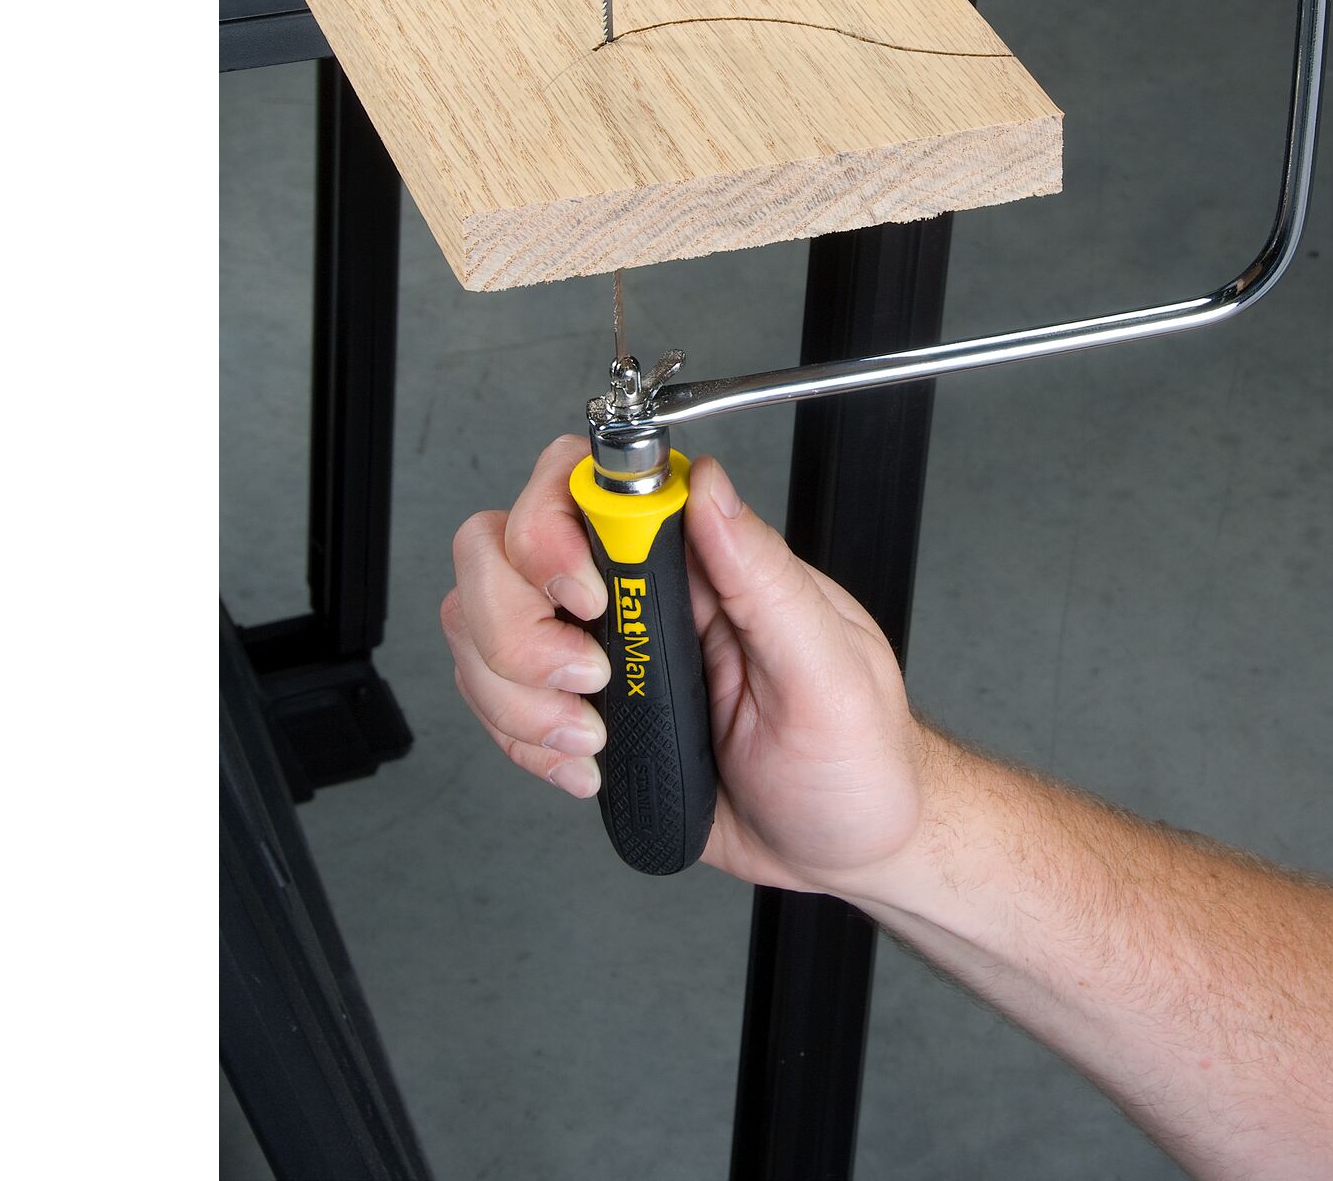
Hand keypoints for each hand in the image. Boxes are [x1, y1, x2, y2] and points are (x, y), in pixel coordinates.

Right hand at [442, 436, 927, 891]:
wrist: (840, 848)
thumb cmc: (854, 756)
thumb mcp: (828, 667)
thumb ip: (762, 573)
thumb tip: (708, 483)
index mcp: (701, 560)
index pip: (585, 486)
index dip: (553, 529)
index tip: (585, 598)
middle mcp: (640, 593)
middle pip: (501, 546)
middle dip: (517, 625)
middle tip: (591, 680)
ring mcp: (602, 649)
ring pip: (478, 620)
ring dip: (514, 690)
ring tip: (592, 737)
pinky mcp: (581, 710)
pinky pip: (493, 696)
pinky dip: (519, 738)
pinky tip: (587, 766)